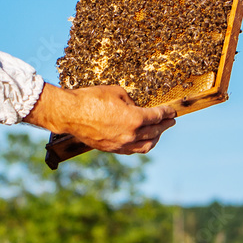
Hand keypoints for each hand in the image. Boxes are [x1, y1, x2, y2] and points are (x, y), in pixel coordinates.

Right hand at [23, 83, 176, 154]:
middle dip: (165, 125)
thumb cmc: (91, 98)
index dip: (166, 112)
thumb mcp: (116, 92)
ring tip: (159, 133)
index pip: (157, 116)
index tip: (172, 110)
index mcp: (134, 119)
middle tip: (171, 121)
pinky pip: (132, 150)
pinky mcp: (111, 149)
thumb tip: (135, 106)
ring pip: (145, 146)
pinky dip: (140, 145)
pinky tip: (141, 140)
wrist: (69, 113)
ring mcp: (121, 144)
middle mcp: (131, 135)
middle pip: (155, 132)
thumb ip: (131, 101)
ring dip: (155, 139)